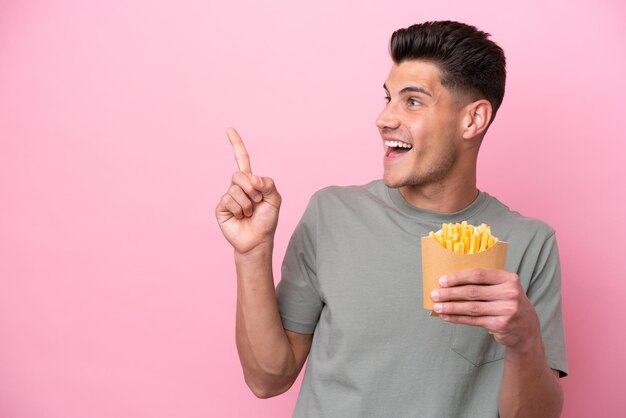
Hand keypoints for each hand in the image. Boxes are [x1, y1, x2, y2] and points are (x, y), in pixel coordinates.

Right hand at [215, 128, 280, 253]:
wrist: (258, 240)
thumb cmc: (267, 220)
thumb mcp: (275, 199)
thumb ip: (268, 184)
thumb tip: (252, 178)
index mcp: (251, 181)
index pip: (242, 159)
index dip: (236, 144)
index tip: (230, 129)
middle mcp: (237, 186)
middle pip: (239, 175)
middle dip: (252, 189)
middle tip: (257, 203)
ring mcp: (228, 196)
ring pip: (235, 189)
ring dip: (247, 203)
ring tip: (249, 213)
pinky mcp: (221, 207)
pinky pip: (229, 200)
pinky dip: (239, 209)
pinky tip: (240, 217)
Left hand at [430, 269, 540, 351]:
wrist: (527, 329)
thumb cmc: (508, 303)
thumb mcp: (504, 288)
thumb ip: (485, 282)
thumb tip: (451, 281)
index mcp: (509, 279)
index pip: (479, 275)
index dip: (458, 277)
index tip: (442, 280)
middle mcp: (510, 293)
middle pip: (473, 292)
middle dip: (450, 293)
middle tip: (435, 294)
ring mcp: (507, 310)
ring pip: (471, 307)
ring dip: (451, 307)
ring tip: (437, 307)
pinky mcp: (501, 325)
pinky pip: (473, 320)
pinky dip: (457, 318)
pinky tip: (446, 317)